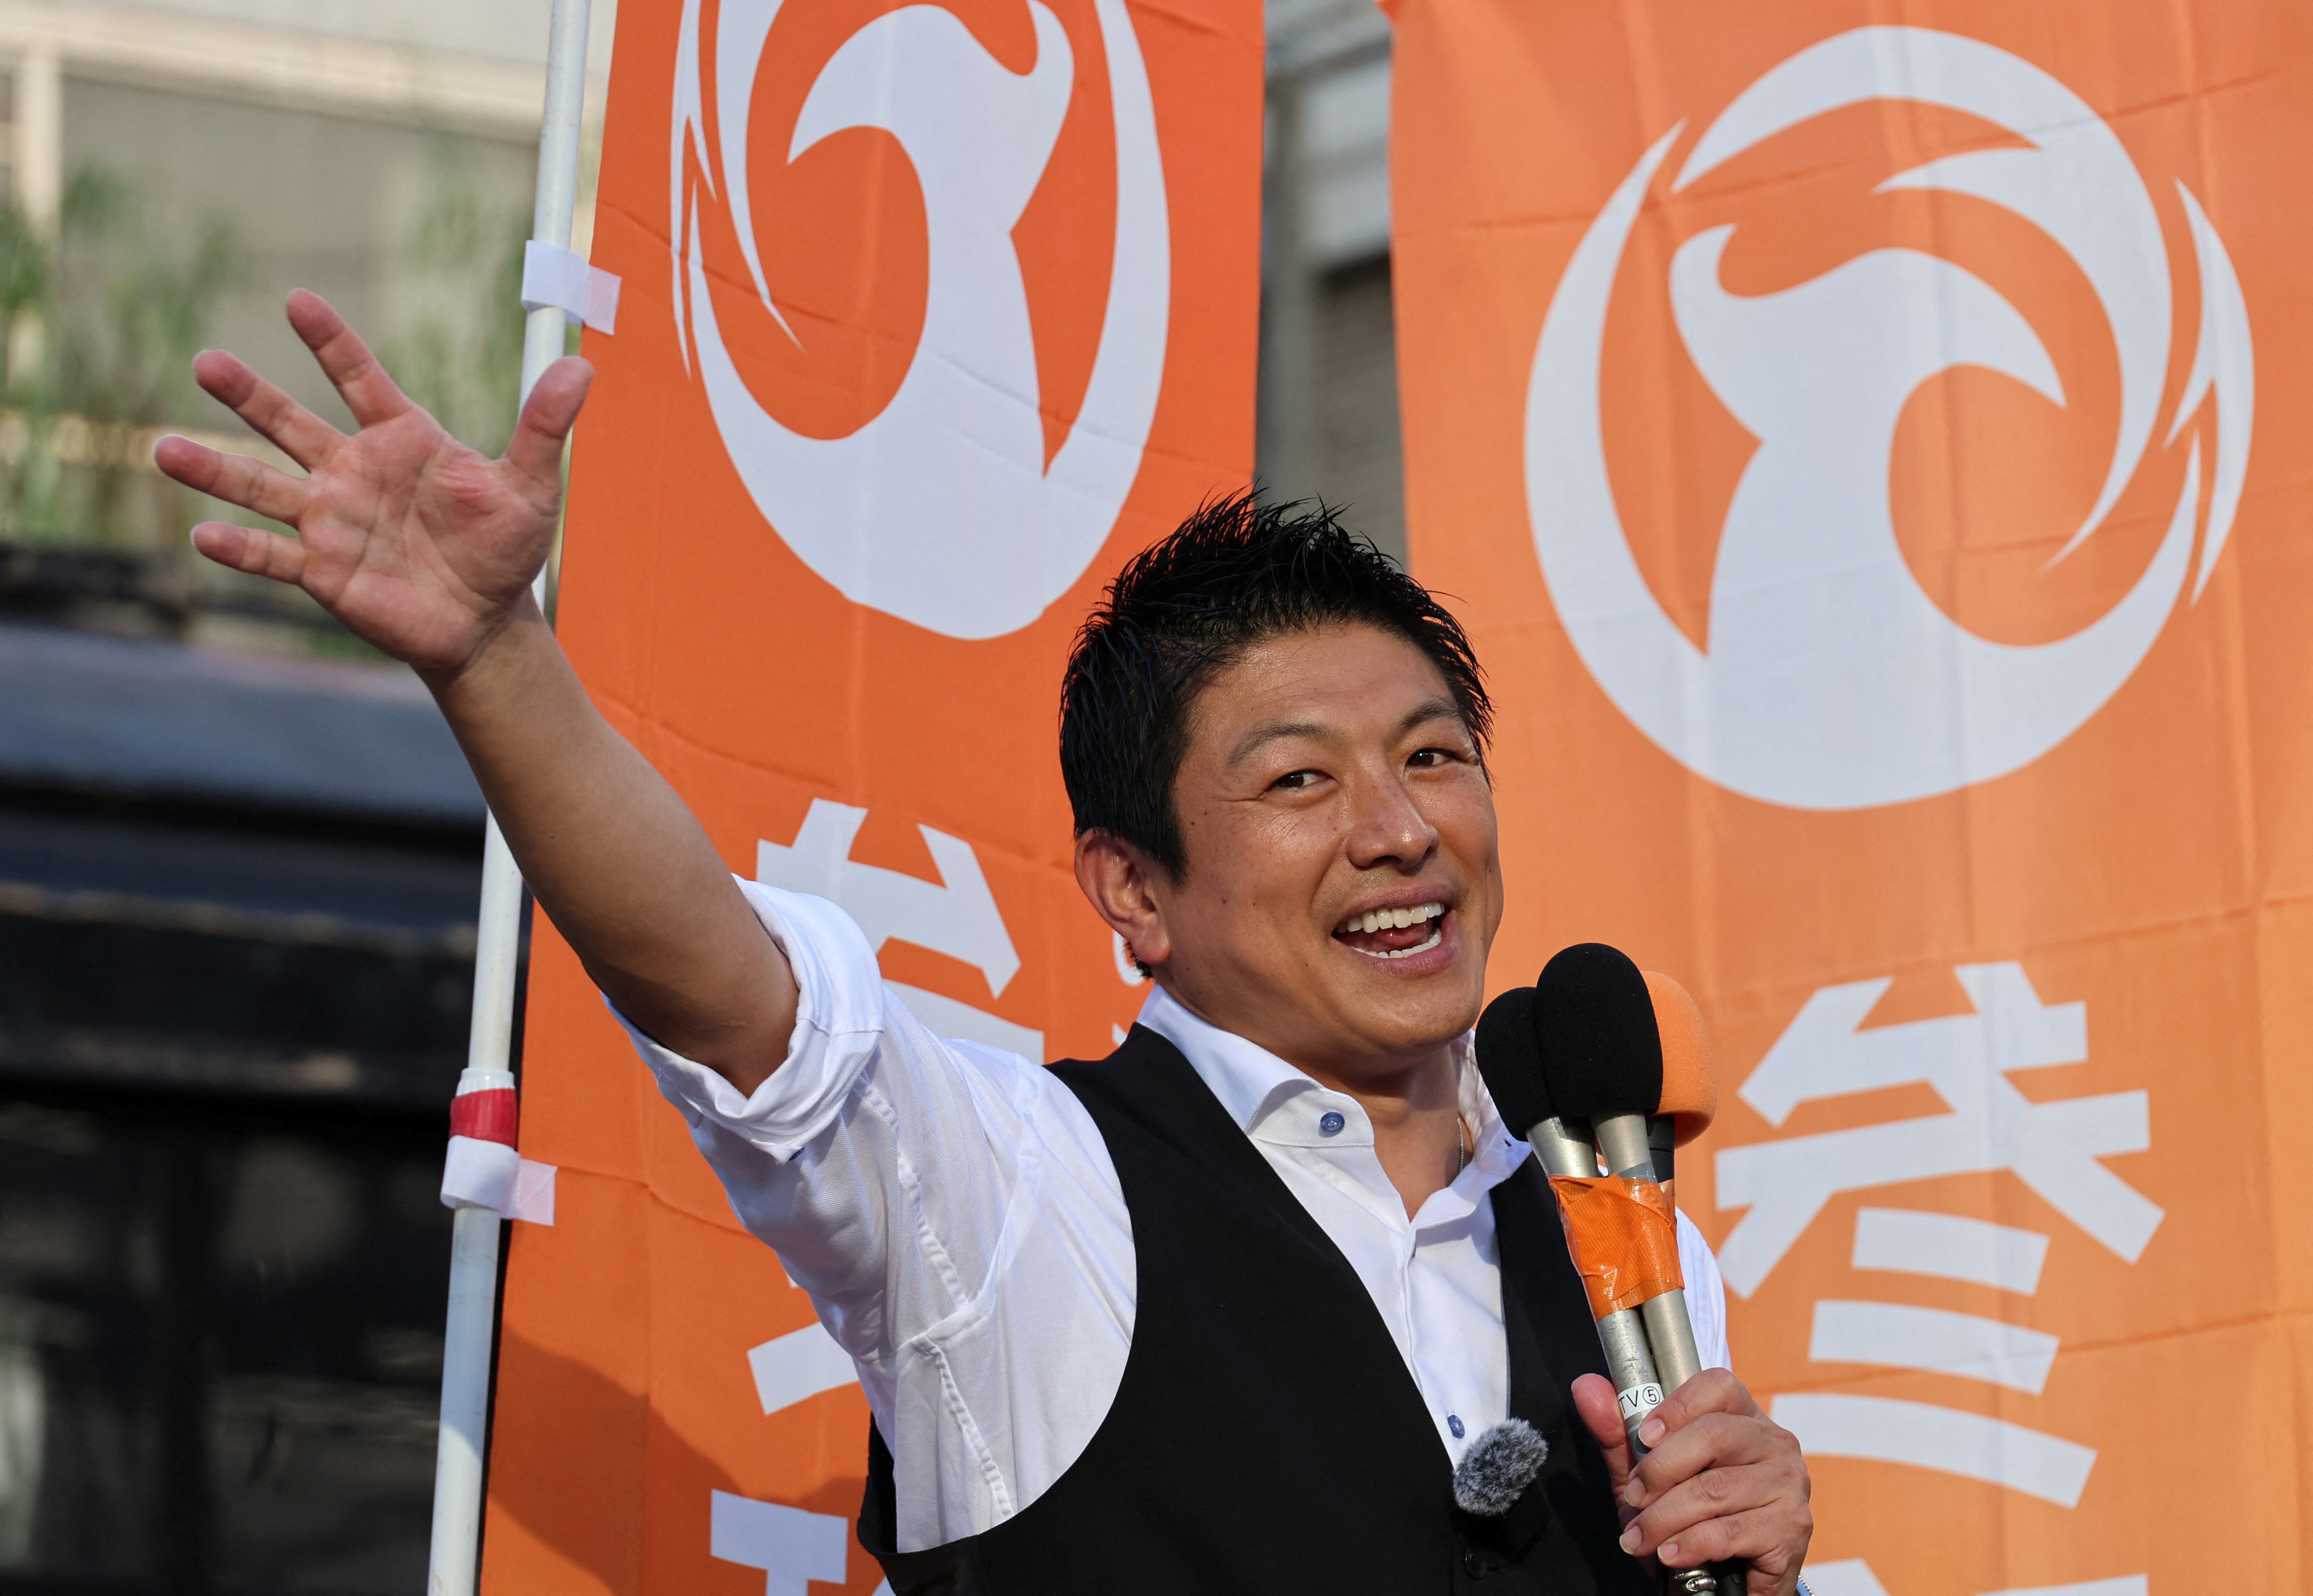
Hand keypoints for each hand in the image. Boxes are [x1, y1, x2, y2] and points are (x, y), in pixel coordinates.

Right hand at [153, 289, 591, 676]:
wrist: (485, 619)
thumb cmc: (504, 547)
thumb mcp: (530, 486)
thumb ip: (544, 425)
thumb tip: (583, 365)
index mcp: (401, 440)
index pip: (359, 378)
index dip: (331, 341)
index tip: (297, 301)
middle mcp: (353, 472)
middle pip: (289, 423)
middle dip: (248, 395)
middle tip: (206, 361)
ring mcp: (330, 520)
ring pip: (260, 487)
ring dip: (214, 468)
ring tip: (164, 449)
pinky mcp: (322, 571)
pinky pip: (271, 555)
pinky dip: (239, 548)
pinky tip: (204, 535)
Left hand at [1572, 1368, 1810, 1595]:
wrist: (1723, 1586)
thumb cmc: (1686, 1519)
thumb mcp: (1646, 1476)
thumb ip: (1618, 1434)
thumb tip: (1586, 1386)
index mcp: (1744, 1418)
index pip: (1718, 1385)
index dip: (1676, 1407)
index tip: (1645, 1438)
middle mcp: (1775, 1444)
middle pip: (1714, 1435)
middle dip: (1660, 1470)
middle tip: (1635, 1498)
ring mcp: (1788, 1486)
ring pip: (1715, 1489)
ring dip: (1665, 1518)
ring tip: (1641, 1537)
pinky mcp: (1792, 1531)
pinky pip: (1729, 1531)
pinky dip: (1690, 1545)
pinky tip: (1671, 1555)